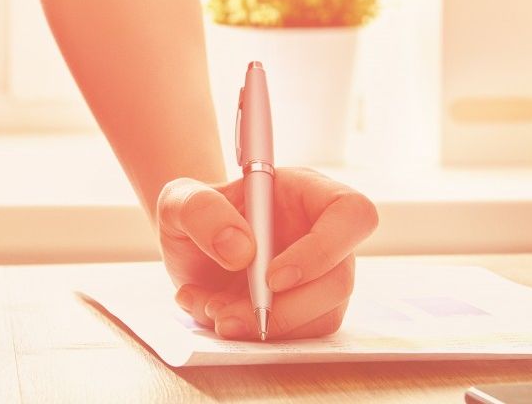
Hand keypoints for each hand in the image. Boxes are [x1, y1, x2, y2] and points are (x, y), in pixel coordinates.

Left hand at [154, 168, 377, 339]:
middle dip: (283, 309)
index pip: (351, 214)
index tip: (273, 277)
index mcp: (308, 194)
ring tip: (213, 310)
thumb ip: (200, 211)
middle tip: (226, 314)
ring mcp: (321, 277)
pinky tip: (218, 315)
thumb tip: (241, 251)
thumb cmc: (196, 215)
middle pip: (340, 280)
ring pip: (323, 316)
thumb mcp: (180, 200)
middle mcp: (325, 236)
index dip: (323, 250)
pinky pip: (299, 337)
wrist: (190, 250)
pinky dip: (255, 336)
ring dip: (266, 327)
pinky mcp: (308, 311)